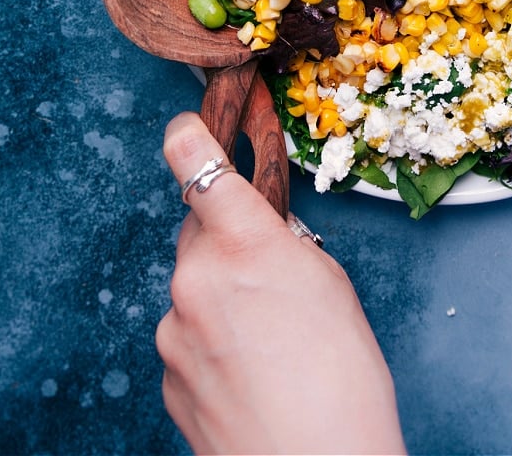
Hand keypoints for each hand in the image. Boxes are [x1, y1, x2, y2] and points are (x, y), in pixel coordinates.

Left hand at [156, 113, 405, 455]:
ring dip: (220, 297)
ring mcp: (173, 330)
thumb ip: (286, 244)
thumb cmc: (344, 382)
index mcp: (243, 242)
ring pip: (193, 288)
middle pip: (198, 232)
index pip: (194, 161)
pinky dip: (211, 343)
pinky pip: (186, 337)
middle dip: (225, 239)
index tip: (188, 129)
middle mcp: (195, 277)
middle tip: (267, 272)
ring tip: (270, 341)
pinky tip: (251, 372)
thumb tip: (264, 235)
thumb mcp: (331, 285)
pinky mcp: (167, 376)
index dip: (189, 137)